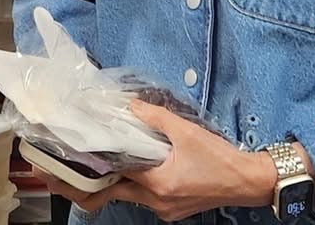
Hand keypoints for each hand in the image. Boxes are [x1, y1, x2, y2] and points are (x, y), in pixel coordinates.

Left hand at [42, 102, 277, 221]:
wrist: (248, 182)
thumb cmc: (221, 159)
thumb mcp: (186, 132)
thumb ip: (155, 117)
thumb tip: (131, 106)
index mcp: (158, 184)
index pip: (116, 174)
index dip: (94, 164)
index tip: (72, 158)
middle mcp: (157, 201)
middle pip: (114, 193)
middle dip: (91, 183)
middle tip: (65, 173)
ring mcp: (165, 209)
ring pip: (129, 196)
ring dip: (114, 182)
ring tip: (93, 166)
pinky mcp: (173, 209)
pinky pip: (145, 198)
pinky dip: (134, 184)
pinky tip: (129, 170)